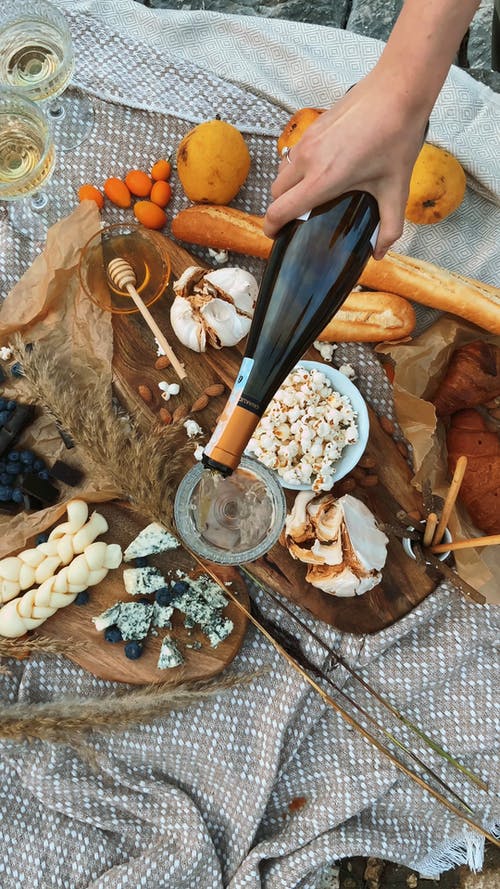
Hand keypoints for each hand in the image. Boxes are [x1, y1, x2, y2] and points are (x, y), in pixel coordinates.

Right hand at [263, 70, 427, 258]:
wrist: (397, 90)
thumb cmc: (396, 136)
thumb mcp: (396, 188)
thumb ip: (390, 227)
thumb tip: (380, 253)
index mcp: (323, 180)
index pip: (279, 210)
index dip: (271, 228)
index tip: (275, 237)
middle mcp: (307, 160)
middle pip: (275, 194)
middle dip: (279, 210)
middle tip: (294, 221)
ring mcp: (307, 141)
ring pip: (281, 173)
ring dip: (286, 189)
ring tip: (306, 198)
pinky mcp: (312, 128)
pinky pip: (292, 156)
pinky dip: (295, 170)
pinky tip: (318, 173)